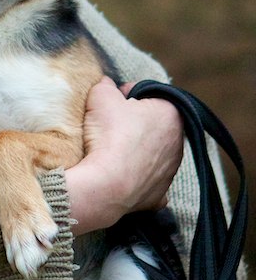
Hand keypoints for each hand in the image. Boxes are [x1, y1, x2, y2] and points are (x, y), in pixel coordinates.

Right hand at [64, 76, 183, 235]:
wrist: (106, 185)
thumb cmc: (108, 135)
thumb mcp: (101, 95)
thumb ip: (106, 84)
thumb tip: (107, 84)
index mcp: (170, 113)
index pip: (147, 95)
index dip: (125, 94)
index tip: (111, 101)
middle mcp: (178, 143)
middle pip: (151, 124)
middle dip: (132, 122)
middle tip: (109, 124)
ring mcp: (170, 172)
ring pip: (151, 153)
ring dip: (135, 149)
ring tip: (110, 150)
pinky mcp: (159, 195)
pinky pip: (147, 181)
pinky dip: (136, 177)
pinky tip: (120, 175)